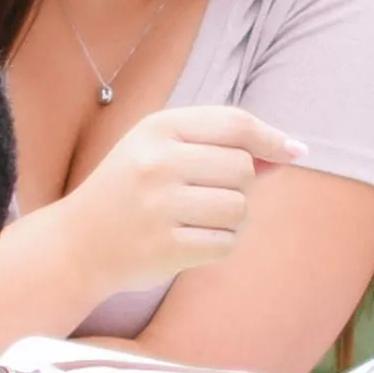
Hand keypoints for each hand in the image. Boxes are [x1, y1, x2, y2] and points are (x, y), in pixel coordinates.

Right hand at [42, 105, 303, 306]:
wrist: (77, 244)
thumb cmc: (128, 192)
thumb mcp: (160, 151)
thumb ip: (217, 146)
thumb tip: (286, 152)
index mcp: (157, 129)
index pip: (234, 124)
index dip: (272, 137)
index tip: (296, 150)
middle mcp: (157, 163)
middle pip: (243, 168)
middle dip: (242, 185)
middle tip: (211, 196)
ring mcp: (160, 207)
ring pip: (240, 208)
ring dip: (233, 219)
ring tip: (200, 221)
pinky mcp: (166, 247)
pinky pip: (225, 244)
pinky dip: (220, 245)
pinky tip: (192, 242)